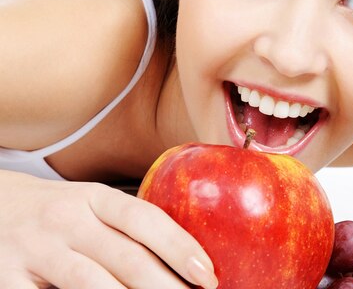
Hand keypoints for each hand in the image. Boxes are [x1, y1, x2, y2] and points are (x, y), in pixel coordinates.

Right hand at [0, 170, 217, 288]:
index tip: (207, 275)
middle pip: (127, 257)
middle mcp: (67, 219)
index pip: (145, 219)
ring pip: (93, 283)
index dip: (180, 247)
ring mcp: (37, 250)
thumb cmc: (59, 211)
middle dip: (167, 286)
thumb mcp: (93, 204)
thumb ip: (129, 224)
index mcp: (94, 198)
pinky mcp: (10, 278)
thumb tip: (187, 259)